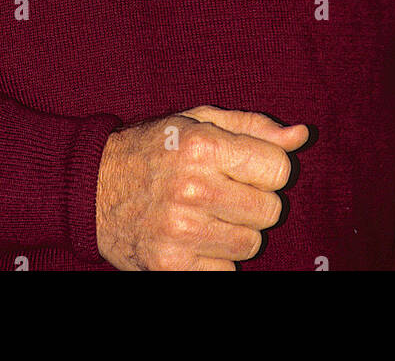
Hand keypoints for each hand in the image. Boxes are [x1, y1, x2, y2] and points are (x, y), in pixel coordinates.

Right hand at [95, 104, 308, 270]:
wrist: (92, 186)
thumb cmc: (155, 148)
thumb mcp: (199, 121)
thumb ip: (253, 127)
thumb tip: (302, 135)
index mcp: (203, 146)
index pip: (280, 170)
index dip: (268, 170)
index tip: (247, 169)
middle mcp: (193, 188)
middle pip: (271, 211)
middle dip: (255, 203)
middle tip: (225, 193)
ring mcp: (181, 231)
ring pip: (251, 244)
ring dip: (236, 232)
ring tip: (208, 214)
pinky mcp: (171, 266)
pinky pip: (227, 273)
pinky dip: (217, 260)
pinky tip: (195, 238)